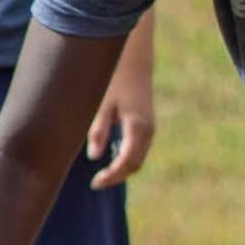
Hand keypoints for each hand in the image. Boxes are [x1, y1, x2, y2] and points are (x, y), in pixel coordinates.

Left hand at [87, 71, 154, 189]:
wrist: (134, 60)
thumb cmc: (114, 79)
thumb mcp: (102, 105)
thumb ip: (98, 131)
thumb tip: (94, 157)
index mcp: (137, 127)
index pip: (126, 162)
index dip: (111, 176)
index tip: (95, 183)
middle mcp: (147, 130)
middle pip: (135, 165)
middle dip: (116, 177)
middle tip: (96, 183)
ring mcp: (150, 128)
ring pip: (138, 159)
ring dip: (121, 169)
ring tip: (102, 174)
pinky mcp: (147, 126)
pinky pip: (139, 150)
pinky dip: (126, 158)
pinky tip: (111, 157)